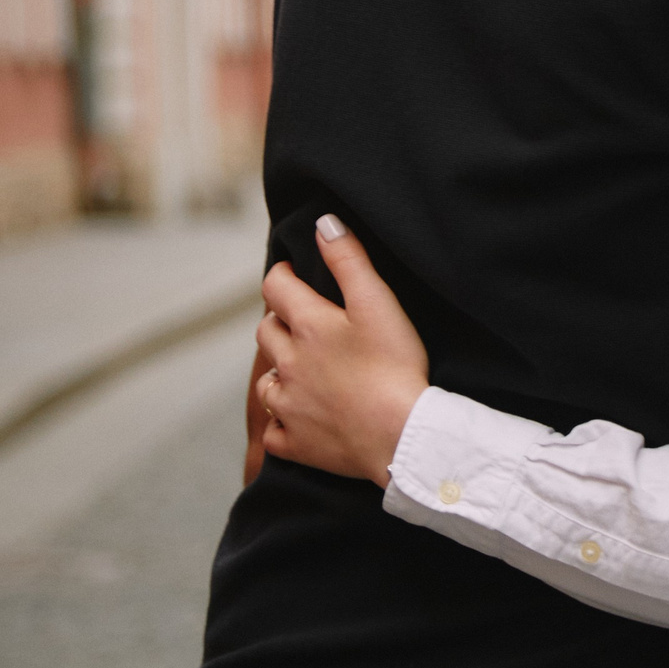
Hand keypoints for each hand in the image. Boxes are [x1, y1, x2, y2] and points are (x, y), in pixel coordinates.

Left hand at [254, 217, 429, 487]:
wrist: (401, 435)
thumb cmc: (395, 366)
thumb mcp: (378, 302)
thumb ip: (349, 260)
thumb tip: (324, 224)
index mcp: (308, 326)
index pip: (276, 287)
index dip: (282, 276)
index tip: (291, 274)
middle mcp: (289, 364)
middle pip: (267, 332)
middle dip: (280, 322)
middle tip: (302, 321)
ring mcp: (289, 406)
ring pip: (267, 382)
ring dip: (278, 371)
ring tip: (301, 370)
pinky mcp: (297, 443)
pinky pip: (275, 433)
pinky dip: (283, 423)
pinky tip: (299, 419)